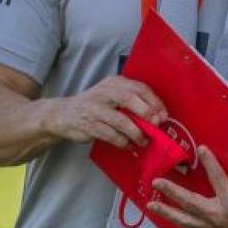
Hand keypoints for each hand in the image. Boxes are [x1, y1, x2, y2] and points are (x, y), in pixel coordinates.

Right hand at [42, 76, 166, 148]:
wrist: (63, 114)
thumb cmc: (95, 105)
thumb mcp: (111, 95)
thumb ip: (132, 101)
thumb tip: (158, 116)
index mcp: (114, 83)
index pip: (139, 88)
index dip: (154, 101)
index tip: (164, 115)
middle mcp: (105, 93)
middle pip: (130, 99)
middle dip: (147, 113)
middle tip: (156, 125)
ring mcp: (96, 109)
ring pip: (121, 121)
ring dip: (136, 133)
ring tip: (143, 141)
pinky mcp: (89, 125)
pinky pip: (112, 135)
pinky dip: (123, 142)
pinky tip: (128, 145)